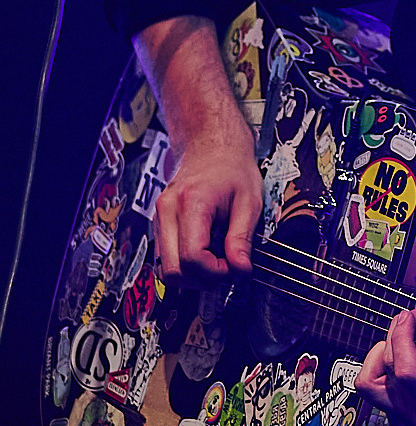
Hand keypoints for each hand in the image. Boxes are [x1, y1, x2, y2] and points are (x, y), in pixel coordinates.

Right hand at [137, 14, 259, 282]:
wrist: (209, 145)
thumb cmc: (232, 168)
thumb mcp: (249, 200)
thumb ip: (242, 237)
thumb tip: (240, 270)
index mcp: (191, 203)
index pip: (193, 256)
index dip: (215, 272)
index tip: (235, 269)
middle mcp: (166, 212)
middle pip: (172, 270)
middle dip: (201, 280)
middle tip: (227, 270)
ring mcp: (158, 218)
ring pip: (164, 268)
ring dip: (192, 276)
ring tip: (219, 261)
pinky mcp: (158, 224)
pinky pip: (165, 257)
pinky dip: (185, 265)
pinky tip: (207, 253)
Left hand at [357, 306, 415, 425]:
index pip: (405, 371)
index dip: (403, 335)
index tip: (415, 314)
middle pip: (388, 370)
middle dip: (396, 334)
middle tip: (413, 317)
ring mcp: (413, 418)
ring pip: (372, 384)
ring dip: (382, 353)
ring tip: (400, 337)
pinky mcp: (409, 415)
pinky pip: (378, 391)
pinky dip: (381, 367)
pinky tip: (400, 353)